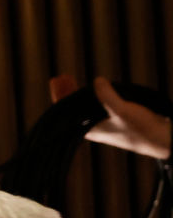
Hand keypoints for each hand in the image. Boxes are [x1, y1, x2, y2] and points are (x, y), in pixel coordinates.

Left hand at [50, 76, 171, 159]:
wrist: (163, 140)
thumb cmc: (141, 129)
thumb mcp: (122, 110)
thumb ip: (107, 96)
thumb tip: (97, 80)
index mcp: (88, 129)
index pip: (64, 111)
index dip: (59, 94)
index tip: (56, 80)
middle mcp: (92, 128)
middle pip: (72, 108)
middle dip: (66, 92)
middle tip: (63, 77)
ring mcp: (103, 125)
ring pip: (83, 107)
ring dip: (77, 93)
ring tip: (72, 80)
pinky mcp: (114, 121)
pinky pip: (95, 107)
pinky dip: (91, 96)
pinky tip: (92, 89)